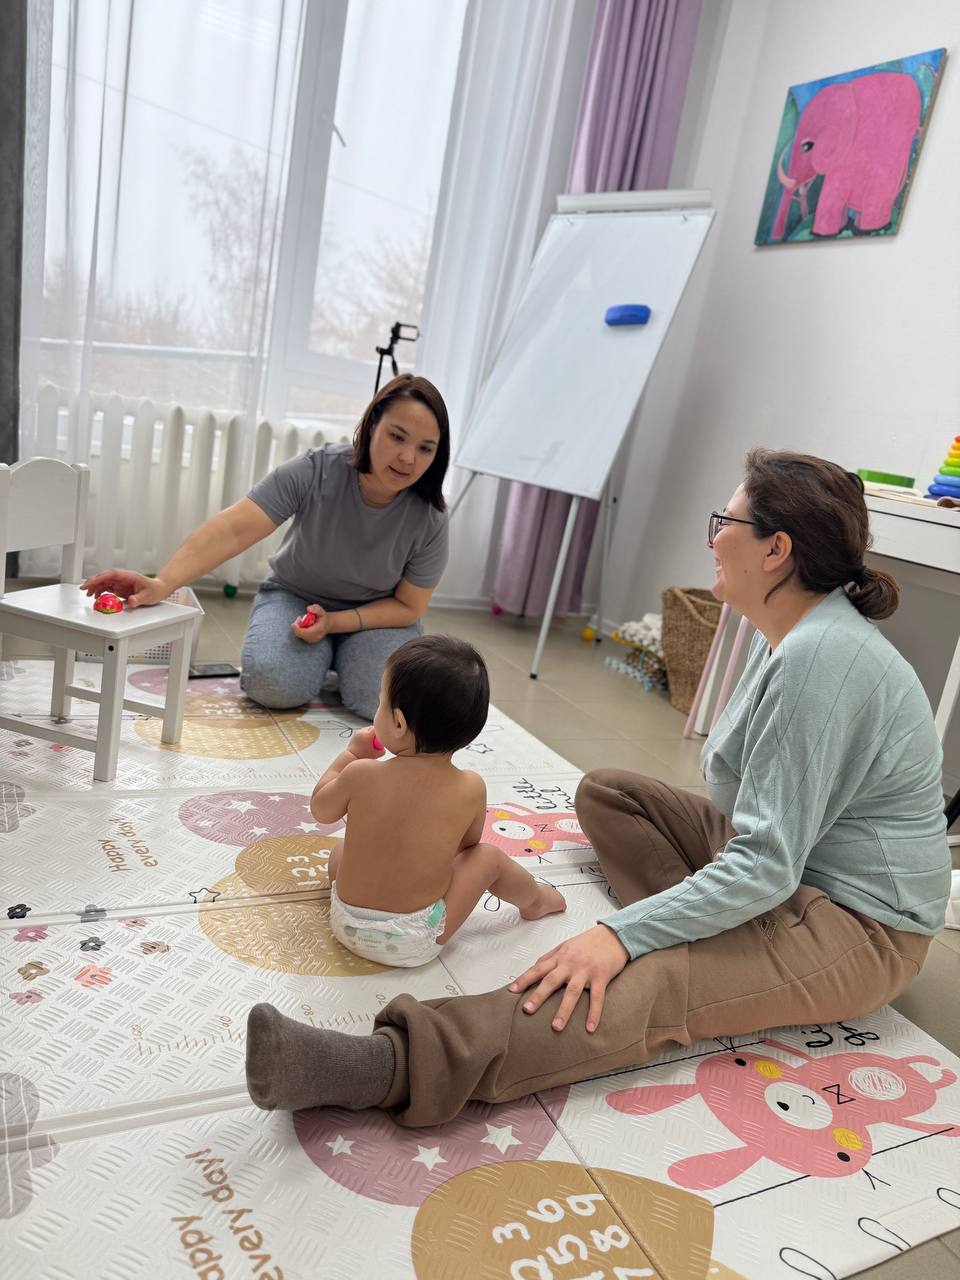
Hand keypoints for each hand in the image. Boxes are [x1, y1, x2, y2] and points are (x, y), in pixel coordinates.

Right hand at [80, 570, 169, 608]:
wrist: (159, 589)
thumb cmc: (155, 590)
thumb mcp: (148, 596)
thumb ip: (139, 599)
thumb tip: (131, 601)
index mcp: (128, 576)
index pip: (111, 575)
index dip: (99, 578)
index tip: (90, 583)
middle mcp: (123, 578)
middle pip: (105, 577)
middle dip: (93, 582)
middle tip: (84, 589)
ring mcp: (121, 582)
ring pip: (104, 582)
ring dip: (95, 587)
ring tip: (88, 595)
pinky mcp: (120, 588)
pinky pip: (107, 588)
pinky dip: (100, 591)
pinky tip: (96, 596)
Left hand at [292, 606, 327, 641]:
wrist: (327, 625)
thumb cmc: (323, 617)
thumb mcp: (321, 610)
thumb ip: (315, 608)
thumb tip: (309, 609)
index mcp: (318, 630)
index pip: (303, 632)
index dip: (297, 625)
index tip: (299, 618)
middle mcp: (315, 637)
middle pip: (298, 633)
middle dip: (297, 625)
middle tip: (301, 618)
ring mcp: (312, 640)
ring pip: (299, 634)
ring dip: (299, 627)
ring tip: (305, 622)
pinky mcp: (310, 641)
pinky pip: (300, 635)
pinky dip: (300, 630)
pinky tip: (305, 626)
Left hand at [347, 726, 384, 759]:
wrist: (350, 758)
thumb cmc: (362, 757)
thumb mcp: (377, 754)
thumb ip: (383, 749)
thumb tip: (386, 745)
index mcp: (367, 735)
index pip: (378, 728)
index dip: (382, 732)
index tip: (383, 737)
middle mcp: (362, 731)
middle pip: (372, 728)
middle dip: (376, 733)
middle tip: (377, 741)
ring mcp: (357, 732)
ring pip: (368, 729)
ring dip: (370, 734)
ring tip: (370, 743)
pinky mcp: (355, 733)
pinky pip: (363, 732)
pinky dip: (365, 735)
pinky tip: (365, 742)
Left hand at [508, 924, 628, 1032]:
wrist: (614, 935)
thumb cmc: (588, 942)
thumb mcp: (566, 946)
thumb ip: (551, 957)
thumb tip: (535, 967)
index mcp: (560, 957)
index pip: (538, 968)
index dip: (524, 979)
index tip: (511, 991)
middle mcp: (571, 964)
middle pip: (551, 981)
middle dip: (538, 996)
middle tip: (527, 1010)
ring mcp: (586, 971)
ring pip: (572, 992)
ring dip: (564, 1010)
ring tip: (556, 1027)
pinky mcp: (602, 977)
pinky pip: (597, 998)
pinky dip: (594, 1013)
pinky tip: (590, 1028)